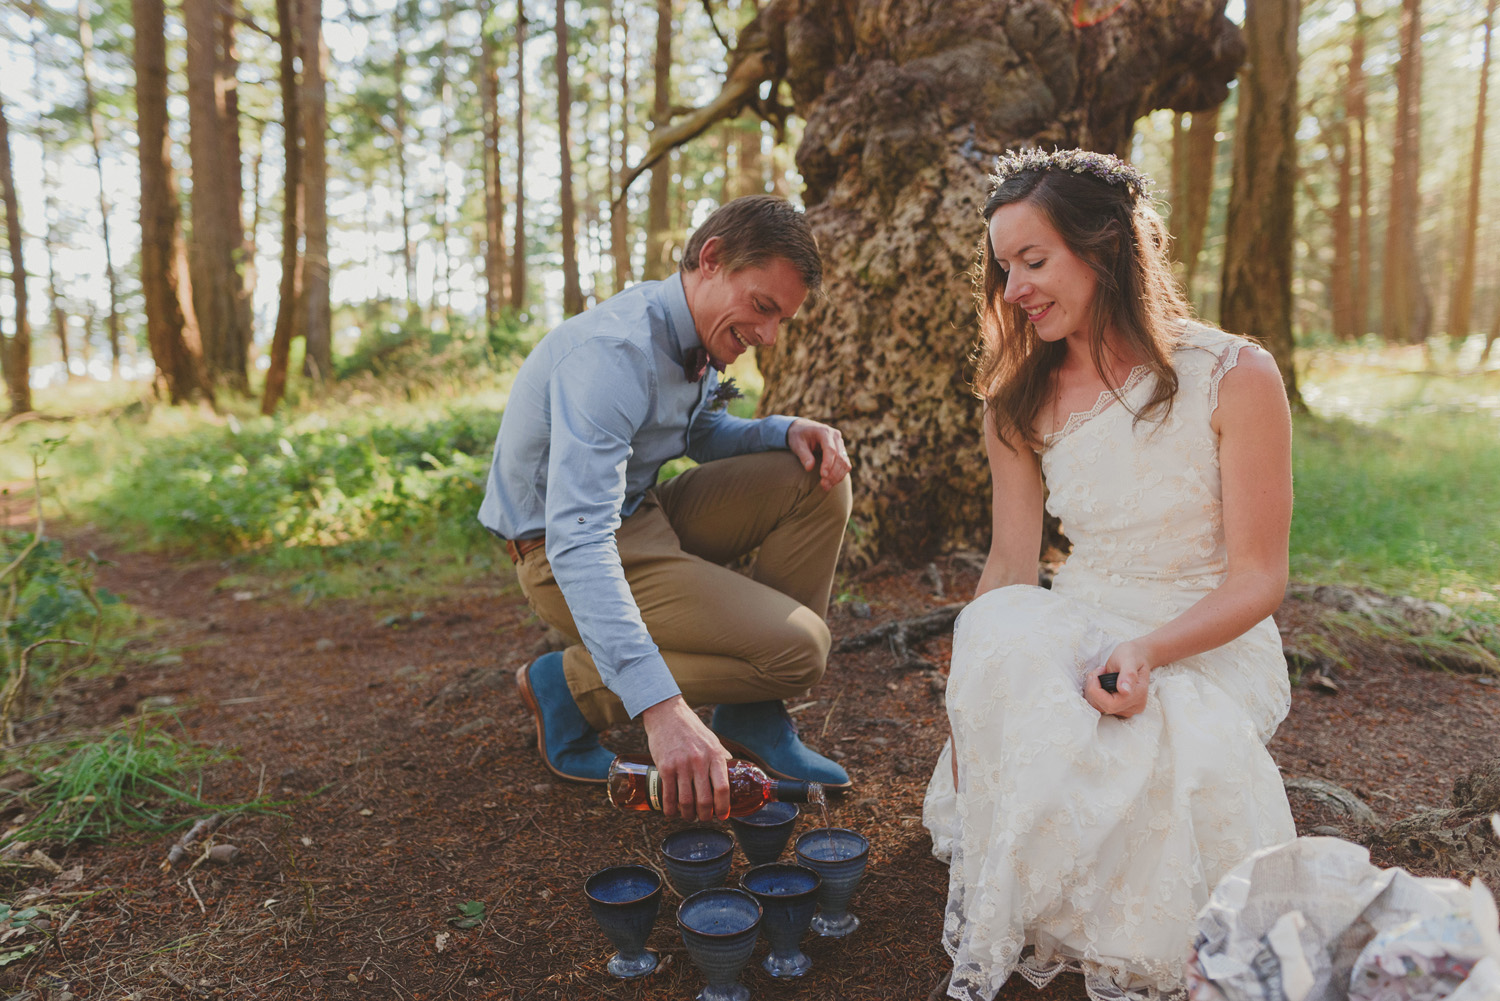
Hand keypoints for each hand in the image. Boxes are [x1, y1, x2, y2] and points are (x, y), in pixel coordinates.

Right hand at [640, 696, 731, 819]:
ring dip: (688, 815)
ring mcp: (681, 765)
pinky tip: (672, 812)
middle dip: (705, 816)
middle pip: (705, 800)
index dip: (723, 807)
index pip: (723, 789)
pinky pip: (668, 795)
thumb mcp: (713, 740)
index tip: (723, 816)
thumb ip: (721, 758)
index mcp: (714, 756)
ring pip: (686, 801)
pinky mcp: (665, 767)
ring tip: (689, 816)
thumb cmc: (692, 729)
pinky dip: (671, 809)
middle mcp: (699, 762)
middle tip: (704, 818)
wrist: (667, 714)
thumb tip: (732, 775)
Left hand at [787, 418, 850, 490]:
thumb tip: (809, 468)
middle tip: (824, 486)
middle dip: (833, 473)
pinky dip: (840, 474)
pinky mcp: (841, 451)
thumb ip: (804, 455)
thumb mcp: (797, 444)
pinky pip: (845, 464)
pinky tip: (831, 483)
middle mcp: (835, 436)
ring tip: (826, 487)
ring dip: (838, 476)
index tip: (822, 476)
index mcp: (824, 431)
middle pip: (840, 457)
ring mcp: (840, 443)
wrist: (802, 429)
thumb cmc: (798, 436)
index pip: (830, 449)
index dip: (828, 463)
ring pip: (845, 462)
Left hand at [1083, 639, 1152, 717]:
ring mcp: (1126, 710)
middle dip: (1093, 688)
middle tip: (1098, 671)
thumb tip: (1125, 691)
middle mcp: (1134, 707)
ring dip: (1092, 690)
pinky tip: (1100, 681)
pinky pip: (1099, 705)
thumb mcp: (1129, 659)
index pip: (1111, 704)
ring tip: (1100, 674)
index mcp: (1138, 696)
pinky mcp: (1118, 708)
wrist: (1136, 657)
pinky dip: (1094, 693)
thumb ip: (1128, 674)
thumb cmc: (1132, 655)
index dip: (1097, 690)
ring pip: (1099, 707)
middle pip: (1103, 706)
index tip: (1098, 672)